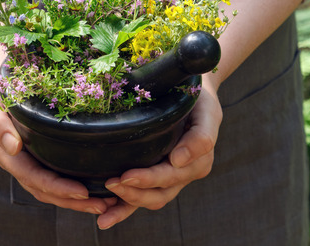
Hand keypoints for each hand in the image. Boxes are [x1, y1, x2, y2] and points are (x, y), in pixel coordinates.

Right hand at [0, 45, 116, 214]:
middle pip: (42, 188)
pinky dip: (70, 184)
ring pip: (47, 187)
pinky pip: (50, 173)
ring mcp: (21, 156)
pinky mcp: (33, 150)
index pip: (31, 176)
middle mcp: (11, 157)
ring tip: (104, 203)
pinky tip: (92, 185)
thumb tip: (13, 148)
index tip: (83, 192)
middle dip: (71, 201)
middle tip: (103, 207)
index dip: (57, 187)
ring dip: (73, 199)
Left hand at [97, 81, 221, 229]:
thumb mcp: (207, 112)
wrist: (193, 94)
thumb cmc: (199, 100)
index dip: (149, 179)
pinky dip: (124, 209)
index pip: (171, 176)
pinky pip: (141, 196)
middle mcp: (185, 174)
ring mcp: (170, 178)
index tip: (126, 176)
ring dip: (126, 205)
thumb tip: (179, 161)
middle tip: (109, 184)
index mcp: (198, 161)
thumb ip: (200, 137)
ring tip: (103, 210)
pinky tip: (104, 215)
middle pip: (159, 193)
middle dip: (133, 194)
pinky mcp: (156, 177)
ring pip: (150, 200)